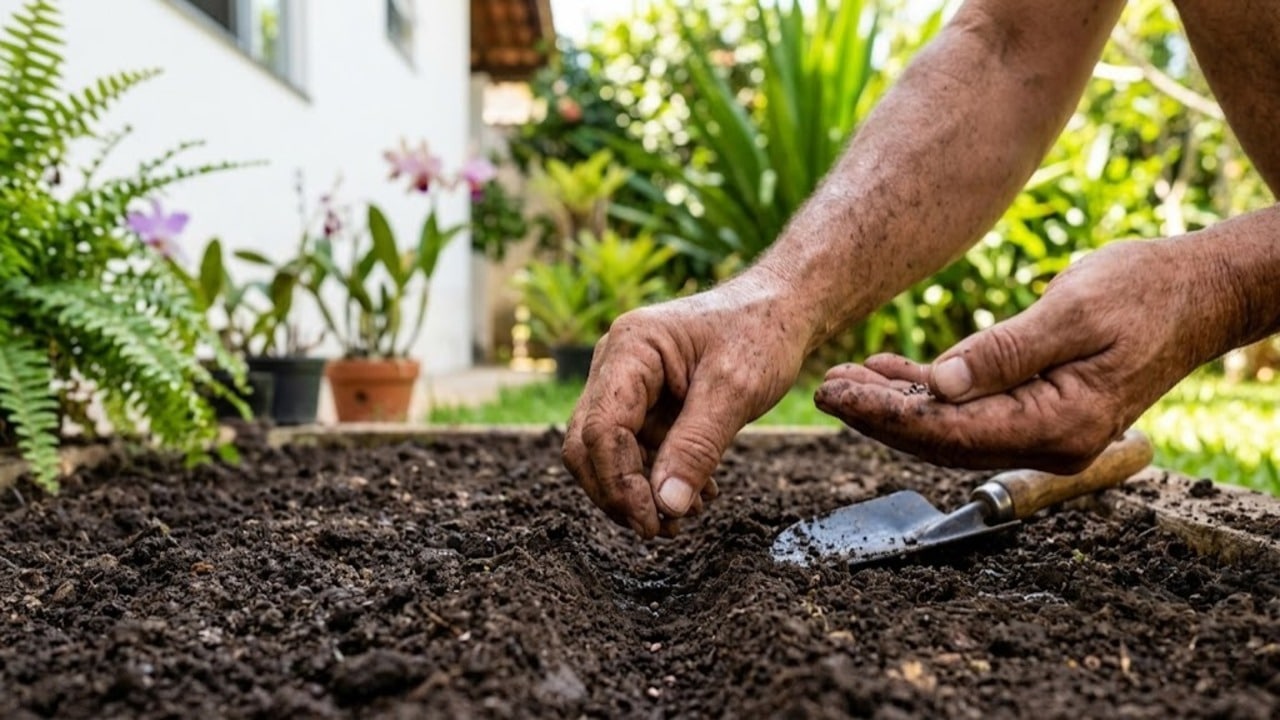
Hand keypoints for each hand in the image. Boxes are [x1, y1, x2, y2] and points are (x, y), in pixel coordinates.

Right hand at [562, 275, 808, 538]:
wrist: (783, 309)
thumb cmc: (761, 333)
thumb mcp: (736, 390)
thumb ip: (698, 447)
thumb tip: (665, 507)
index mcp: (631, 349)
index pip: (601, 428)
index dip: (619, 483)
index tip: (652, 522)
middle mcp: (616, 364)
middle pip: (589, 444)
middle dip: (619, 493)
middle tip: (661, 531)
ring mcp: (628, 383)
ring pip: (609, 452)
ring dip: (640, 491)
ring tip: (687, 517)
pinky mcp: (645, 401)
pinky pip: (636, 449)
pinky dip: (658, 478)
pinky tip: (697, 496)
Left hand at [815, 239, 1228, 471]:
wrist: (1197, 293)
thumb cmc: (1145, 293)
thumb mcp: (1074, 311)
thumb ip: (1006, 352)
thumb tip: (941, 383)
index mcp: (1060, 424)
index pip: (952, 431)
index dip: (888, 414)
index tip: (838, 393)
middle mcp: (1050, 442)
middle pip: (943, 438)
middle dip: (880, 415)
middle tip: (826, 389)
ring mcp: (1044, 431)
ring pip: (951, 428)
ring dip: (897, 405)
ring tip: (846, 380)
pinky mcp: (1038, 409)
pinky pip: (971, 410)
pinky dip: (929, 392)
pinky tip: (891, 372)